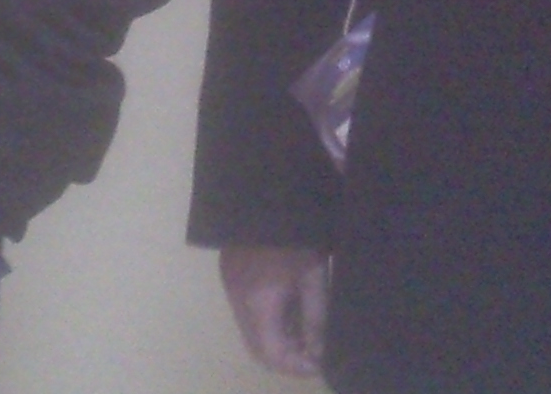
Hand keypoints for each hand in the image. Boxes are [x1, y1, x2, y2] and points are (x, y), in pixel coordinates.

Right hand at [220, 244, 329, 377]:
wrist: (265, 184)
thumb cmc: (297, 231)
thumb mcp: (315, 275)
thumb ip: (316, 317)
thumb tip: (319, 351)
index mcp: (258, 301)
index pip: (272, 354)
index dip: (296, 366)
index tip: (320, 362)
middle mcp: (237, 297)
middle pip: (256, 346)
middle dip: (285, 356)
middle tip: (314, 350)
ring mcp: (230, 283)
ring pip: (250, 328)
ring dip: (276, 337)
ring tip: (307, 329)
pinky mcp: (230, 271)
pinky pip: (247, 309)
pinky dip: (268, 319)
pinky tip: (290, 307)